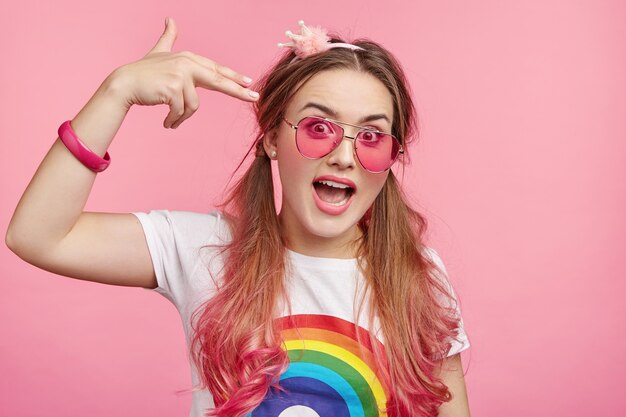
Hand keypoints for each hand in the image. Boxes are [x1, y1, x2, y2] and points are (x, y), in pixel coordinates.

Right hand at [109, 17, 258, 128]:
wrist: (124, 83)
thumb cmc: (143, 71)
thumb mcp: (159, 52)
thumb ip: (168, 37)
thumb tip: (170, 19)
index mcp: (189, 58)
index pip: (216, 69)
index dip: (233, 77)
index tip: (250, 84)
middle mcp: (187, 63)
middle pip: (218, 81)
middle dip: (238, 91)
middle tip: (254, 98)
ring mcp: (181, 75)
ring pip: (194, 105)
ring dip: (182, 117)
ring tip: (172, 120)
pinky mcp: (174, 88)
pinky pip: (181, 111)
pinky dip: (174, 120)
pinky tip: (167, 123)